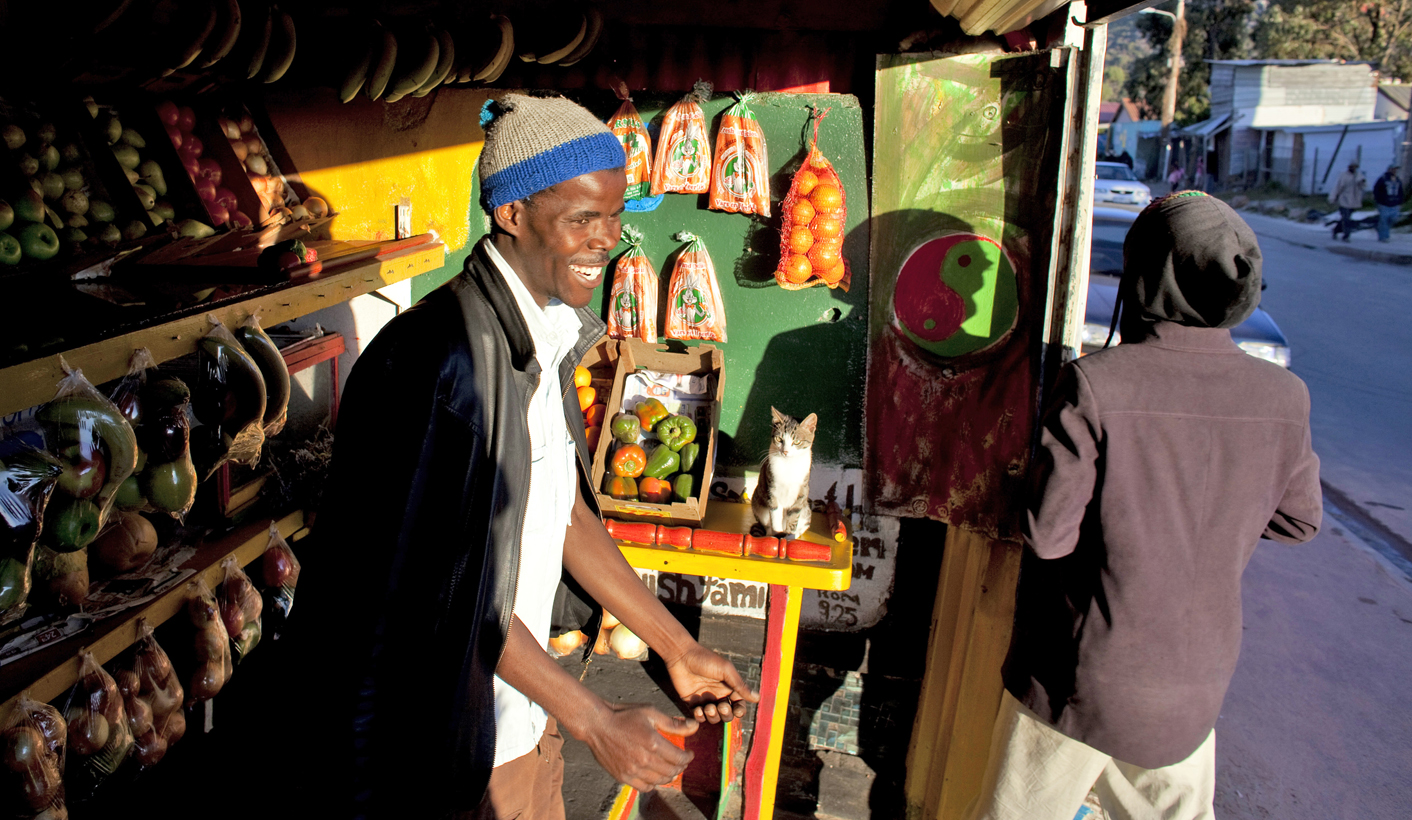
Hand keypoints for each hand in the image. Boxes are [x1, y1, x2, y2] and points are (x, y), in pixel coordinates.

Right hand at [577, 702, 695, 791]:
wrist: (597, 725)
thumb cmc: (624, 715)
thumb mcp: (651, 713)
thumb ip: (673, 723)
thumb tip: (694, 726)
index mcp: (653, 742)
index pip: (679, 758)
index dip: (687, 757)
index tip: (689, 754)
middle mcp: (644, 760)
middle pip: (671, 771)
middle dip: (680, 767)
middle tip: (680, 761)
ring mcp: (632, 770)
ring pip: (660, 781)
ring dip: (668, 775)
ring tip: (669, 768)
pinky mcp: (623, 776)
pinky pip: (644, 787)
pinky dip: (653, 783)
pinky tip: (654, 775)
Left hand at [665, 643, 758, 723]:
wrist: (682, 656)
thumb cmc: (706, 660)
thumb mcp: (726, 670)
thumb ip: (740, 685)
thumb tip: (757, 698)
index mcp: (728, 687)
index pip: (738, 704)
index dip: (739, 711)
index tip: (737, 710)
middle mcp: (718, 694)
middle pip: (727, 714)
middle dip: (726, 714)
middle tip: (720, 706)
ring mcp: (705, 699)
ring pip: (714, 718)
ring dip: (713, 716)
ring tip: (708, 707)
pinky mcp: (692, 702)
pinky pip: (699, 716)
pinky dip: (700, 716)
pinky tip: (698, 709)